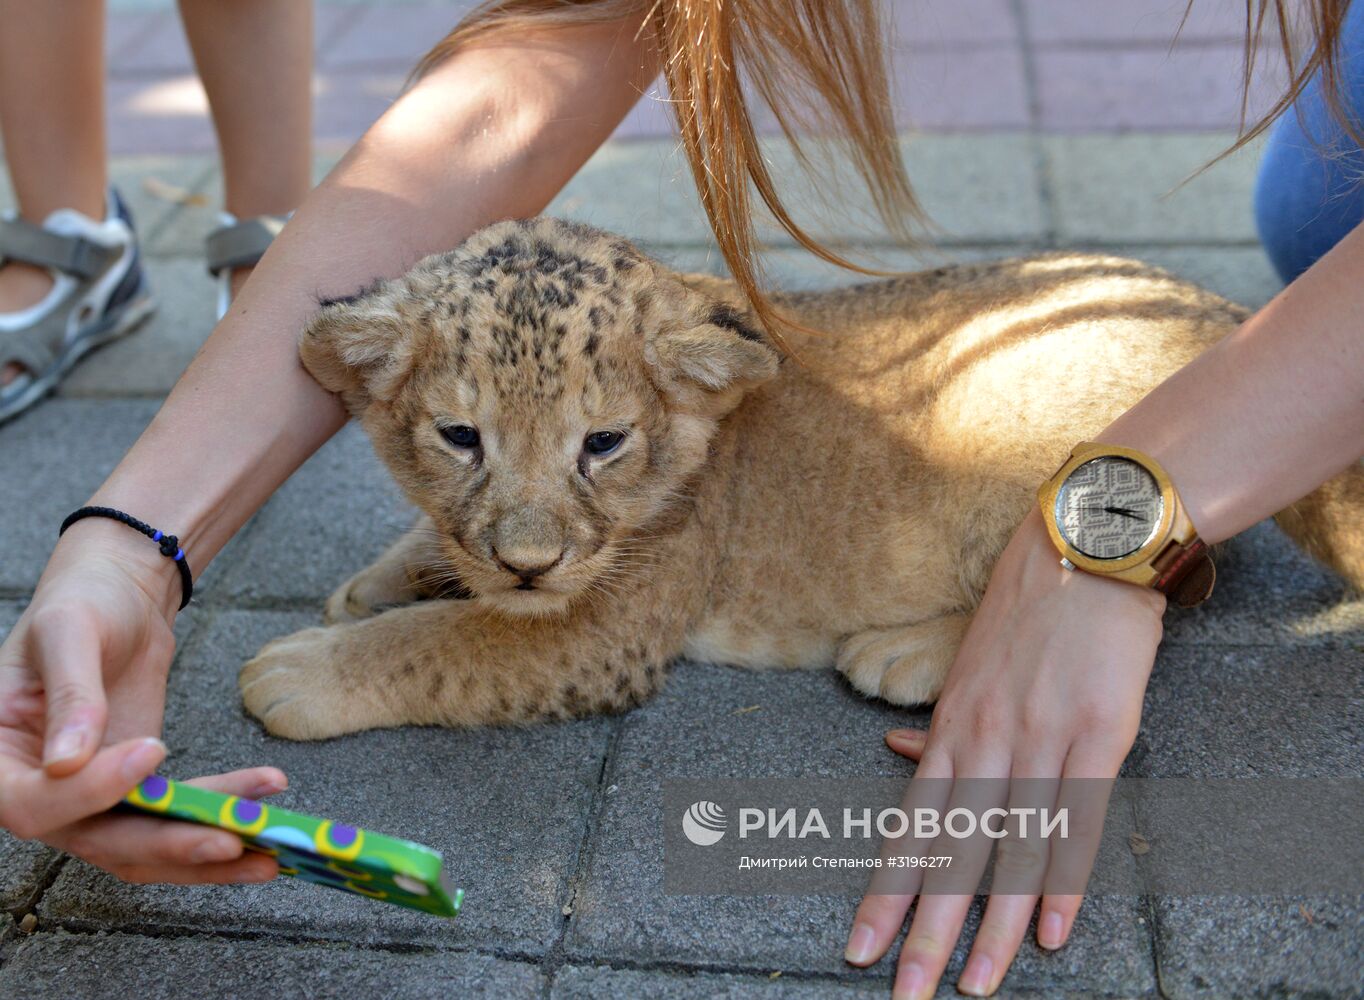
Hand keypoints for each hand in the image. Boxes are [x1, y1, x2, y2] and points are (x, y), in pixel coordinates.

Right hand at [0, 522, 281, 882]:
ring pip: (144, 847)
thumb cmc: (82, 602)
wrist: (119, 596)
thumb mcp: (68, 631)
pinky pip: (173, 821)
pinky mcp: (136, 794)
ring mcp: (90, 800)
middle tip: (231, 840)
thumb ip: (70, 695)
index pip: (34, 804)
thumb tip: (66, 763)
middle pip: (99, 840)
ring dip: (206, 854)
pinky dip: (218, 822)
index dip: (93, 791)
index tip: (153, 749)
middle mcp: (39, 792)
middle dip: (170, 843)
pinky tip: (265, 818)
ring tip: (270, 853)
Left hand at [844, 511, 1164, 997]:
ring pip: (1007, 848)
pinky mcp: (1098, 731)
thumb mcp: (966, 665)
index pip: (911, 826)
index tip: (861, 945)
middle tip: (905, 992)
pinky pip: (1076, 817)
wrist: (1084, 547)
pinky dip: (1063, 877)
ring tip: (977, 987)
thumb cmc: (1026, 611)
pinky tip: (1049, 930)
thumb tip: (897, 755)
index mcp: (950, 726)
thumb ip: (937, 723)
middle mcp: (985, 739)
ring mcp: (1040, 737)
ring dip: (992, 925)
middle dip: (926, 929)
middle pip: (949, 851)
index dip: (886, 890)